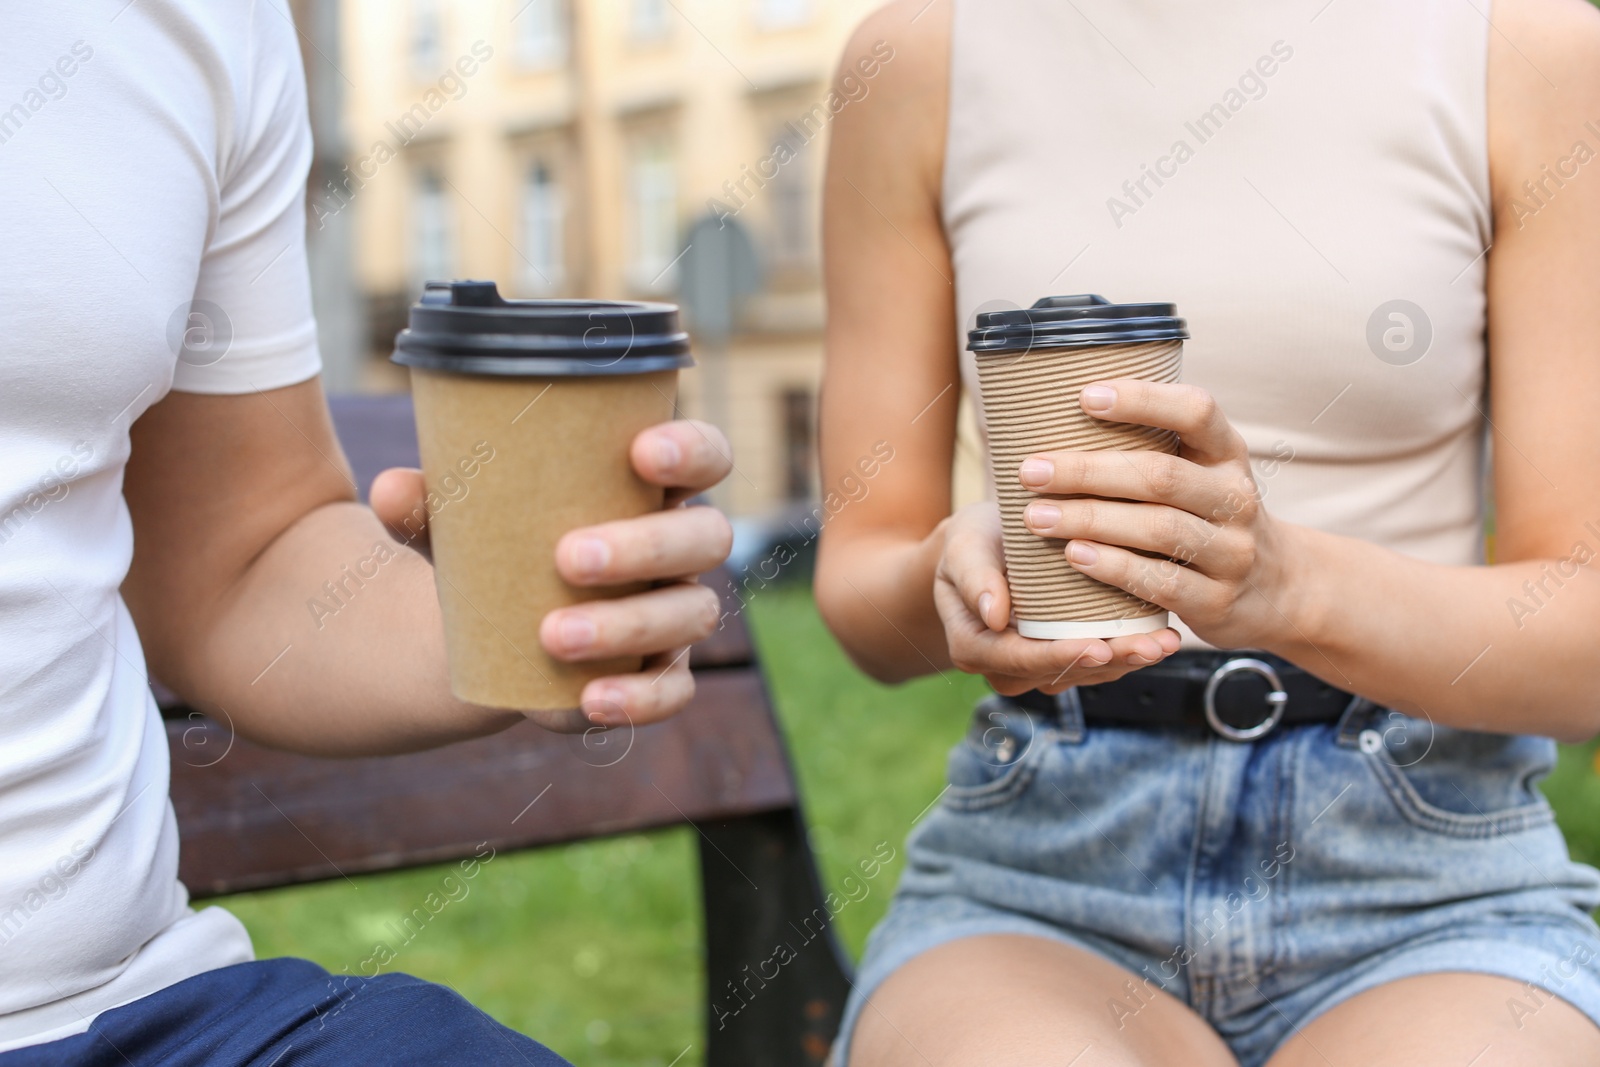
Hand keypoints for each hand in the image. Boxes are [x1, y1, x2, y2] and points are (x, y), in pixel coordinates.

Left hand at [371, 420, 733, 729]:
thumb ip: (429, 503)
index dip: (693, 451)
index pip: (706, 457)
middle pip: (706, 539)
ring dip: (629, 625)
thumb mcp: (457, 522)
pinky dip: (637, 698)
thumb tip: (392, 488)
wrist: (485, 629)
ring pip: (690, 615)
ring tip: (552, 635)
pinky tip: (586, 699)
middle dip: (646, 547)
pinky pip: (673, 692)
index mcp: (651, 489)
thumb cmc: (492, 545)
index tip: (640, 453)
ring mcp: (676, 614)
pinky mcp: (659, 676)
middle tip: (568, 558)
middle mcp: (678, 550)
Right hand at [932, 501, 1181, 695]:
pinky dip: (1128, 651)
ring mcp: (1037, 667)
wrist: (985, 543)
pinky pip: (1097, 663)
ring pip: (1085, 675)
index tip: (1099, 646)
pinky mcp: (1064, 656)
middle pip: (1060, 674)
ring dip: (1127, 661)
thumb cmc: (973, 540)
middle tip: (1151, 647)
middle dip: (1109, 662)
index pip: (1019, 659)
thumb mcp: (964, 546)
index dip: (1060, 657)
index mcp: (974, 647)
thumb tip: (994, 615)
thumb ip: (974, 577)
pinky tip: (1161, 636)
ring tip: (1165, 642)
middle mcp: (1005, 667)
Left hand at [1019, 381, 1297, 649]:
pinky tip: (1074, 556)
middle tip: (1030, 471)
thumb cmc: (1211, 520)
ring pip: (1159, 528)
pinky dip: (1114, 567)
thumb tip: (1062, 414)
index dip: (1143, 400)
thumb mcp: (1203, 475)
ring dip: (1091, 519)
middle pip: (1160, 476)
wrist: (1278, 591)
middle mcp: (1235, 497)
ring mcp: (1232, 551)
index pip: (1196, 411)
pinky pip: (1162, 580)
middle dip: (1088, 471)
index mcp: (1227, 454)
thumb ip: (1155, 450)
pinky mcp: (1218, 600)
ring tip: (1037, 517)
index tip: (1085, 396)